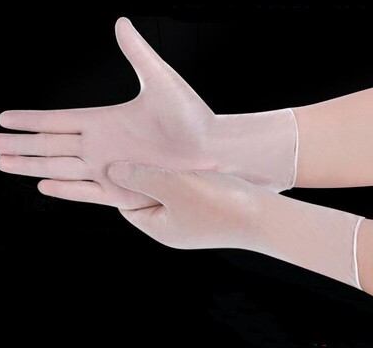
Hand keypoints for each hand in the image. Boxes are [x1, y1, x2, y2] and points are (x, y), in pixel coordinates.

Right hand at [0, 18, 296, 208]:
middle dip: (18, 145)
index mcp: (105, 120)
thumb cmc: (191, 116)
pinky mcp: (120, 189)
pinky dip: (62, 189)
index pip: (57, 120)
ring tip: (2, 163)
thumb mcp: (160, 80)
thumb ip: (136, 53)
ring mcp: (109, 168)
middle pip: (48, 145)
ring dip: (29, 166)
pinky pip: (83, 191)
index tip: (4, 116)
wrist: (212, 150)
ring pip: (58, 168)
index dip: (30, 120)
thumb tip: (120, 21)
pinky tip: (42, 185)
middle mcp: (101, 144)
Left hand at [107, 161, 364, 289]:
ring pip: (168, 192)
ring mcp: (191, 221)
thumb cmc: (219, 204)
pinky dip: (182, 178)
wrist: (265, 217)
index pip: (128, 205)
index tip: (120, 159)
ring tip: (162, 152)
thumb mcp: (174, 186)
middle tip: (140, 151)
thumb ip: (141, 178)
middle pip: (147, 197)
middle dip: (143, 176)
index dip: (121, 183)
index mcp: (159, 227)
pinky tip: (186, 160)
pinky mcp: (207, 211)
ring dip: (164, 174)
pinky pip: (186, 192)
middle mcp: (173, 227)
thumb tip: (112, 171)